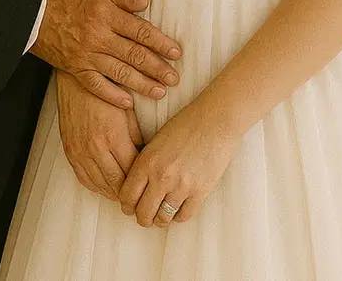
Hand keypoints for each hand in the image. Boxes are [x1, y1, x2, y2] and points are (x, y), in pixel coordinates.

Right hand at [29, 0, 182, 107]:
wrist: (28, 9)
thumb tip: (144, 1)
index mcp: (104, 13)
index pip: (139, 30)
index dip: (160, 42)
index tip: (176, 52)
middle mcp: (98, 36)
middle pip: (134, 55)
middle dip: (157, 68)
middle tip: (175, 78)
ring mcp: (86, 55)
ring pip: (119, 73)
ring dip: (141, 84)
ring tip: (160, 92)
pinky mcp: (74, 67)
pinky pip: (95, 85)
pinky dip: (112, 95)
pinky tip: (127, 103)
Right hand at [55, 69, 143, 200]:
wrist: (75, 81)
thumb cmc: (104, 91)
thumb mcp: (128, 110)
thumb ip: (137, 136)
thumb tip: (147, 157)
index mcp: (113, 136)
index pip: (132, 171)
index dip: (143, 180)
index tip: (150, 183)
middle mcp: (95, 147)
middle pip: (117, 183)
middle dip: (130, 193)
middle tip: (141, 195)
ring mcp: (80, 151)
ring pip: (100, 185)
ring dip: (114, 192)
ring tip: (126, 194)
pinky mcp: (70, 152)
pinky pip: (84, 179)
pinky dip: (97, 187)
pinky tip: (107, 186)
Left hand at [118, 97, 239, 226]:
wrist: (215, 120)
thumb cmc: (185, 124)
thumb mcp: (157, 140)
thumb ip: (145, 163)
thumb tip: (135, 186)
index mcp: (147, 161)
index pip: (127, 196)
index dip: (126, 205)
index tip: (129, 207)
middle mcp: (161, 176)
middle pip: (143, 213)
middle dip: (141, 217)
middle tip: (144, 216)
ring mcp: (181, 186)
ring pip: (162, 219)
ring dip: (159, 220)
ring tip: (160, 215)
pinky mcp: (200, 192)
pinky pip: (183, 216)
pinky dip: (178, 216)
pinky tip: (177, 208)